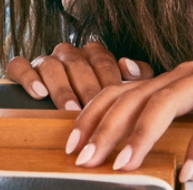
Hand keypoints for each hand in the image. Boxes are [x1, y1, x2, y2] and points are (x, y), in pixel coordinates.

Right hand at [7, 42, 152, 109]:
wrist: (62, 111)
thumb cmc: (99, 100)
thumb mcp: (123, 87)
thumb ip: (136, 75)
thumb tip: (128, 66)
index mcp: (90, 55)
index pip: (101, 59)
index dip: (109, 78)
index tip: (118, 99)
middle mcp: (67, 54)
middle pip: (76, 63)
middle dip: (86, 88)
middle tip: (96, 110)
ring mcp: (43, 61)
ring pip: (50, 64)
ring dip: (62, 88)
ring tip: (70, 109)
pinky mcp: (20, 69)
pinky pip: (19, 66)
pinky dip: (28, 78)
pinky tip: (39, 93)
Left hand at [61, 61, 192, 178]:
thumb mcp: (186, 105)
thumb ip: (157, 113)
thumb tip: (122, 146)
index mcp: (166, 82)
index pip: (116, 94)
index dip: (90, 117)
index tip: (72, 145)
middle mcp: (180, 78)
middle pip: (130, 100)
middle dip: (103, 130)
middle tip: (85, 161)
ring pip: (162, 106)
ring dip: (139, 137)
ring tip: (122, 167)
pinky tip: (186, 175)